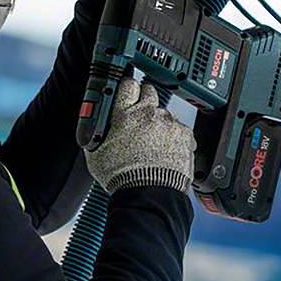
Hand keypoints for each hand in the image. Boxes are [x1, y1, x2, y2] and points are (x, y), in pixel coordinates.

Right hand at [84, 77, 195, 194]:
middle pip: (149, 91)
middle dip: (145, 99)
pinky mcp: (184, 134)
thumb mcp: (97, 154)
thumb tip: (95, 127)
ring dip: (160, 123)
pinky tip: (166, 151)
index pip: (127, 85)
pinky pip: (180, 129)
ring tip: (153, 144)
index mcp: (124, 115)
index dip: (128, 88)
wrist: (149, 195)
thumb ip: (97, 134)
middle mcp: (147, 114)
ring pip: (165, 112)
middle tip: (141, 115)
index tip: (129, 92)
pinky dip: (175, 137)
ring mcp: (168, 123)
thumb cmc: (123, 178)